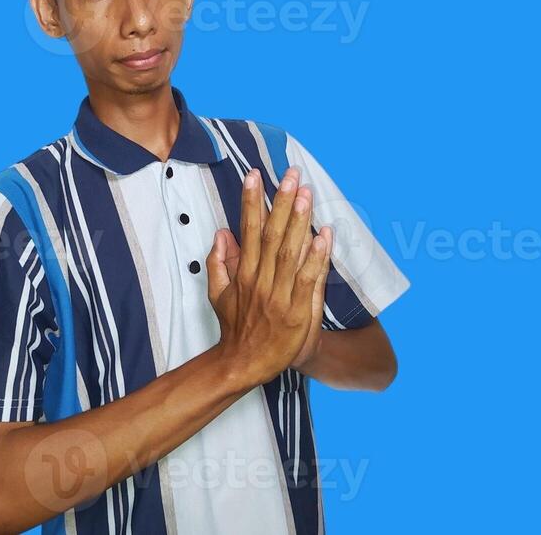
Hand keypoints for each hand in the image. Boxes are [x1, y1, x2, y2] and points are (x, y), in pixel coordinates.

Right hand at [206, 165, 332, 388]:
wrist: (247, 365)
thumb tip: (221, 233)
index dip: (251, 201)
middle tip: (290, 175)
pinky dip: (317, 257)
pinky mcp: (297, 311)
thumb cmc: (235, 327)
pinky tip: (323, 235)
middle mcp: (261, 280)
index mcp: (243, 273)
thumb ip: (218, 262)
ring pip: (290, 251)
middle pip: (272, 234)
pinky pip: (309, 279)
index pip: (248, 229)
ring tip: (306, 194)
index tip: (255, 175)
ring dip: (300, 221)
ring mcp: (279, 295)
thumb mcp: (217, 293)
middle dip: (282, 202)